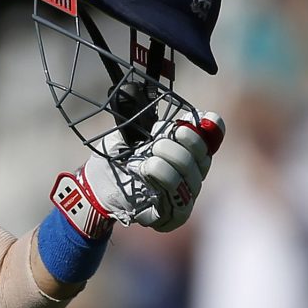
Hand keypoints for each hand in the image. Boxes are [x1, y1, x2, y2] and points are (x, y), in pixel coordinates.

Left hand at [51, 111, 224, 236]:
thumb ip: (135, 116)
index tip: (184, 124)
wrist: (95, 187)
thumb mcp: (123, 133)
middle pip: (202, 157)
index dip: (206, 129)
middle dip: (179, 147)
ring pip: (191, 180)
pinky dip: (162, 186)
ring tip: (147, 163)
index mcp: (187, 148)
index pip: (211, 137)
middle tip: (155, 143)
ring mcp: (185, 195)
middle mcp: (192, 172)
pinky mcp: (174, 216)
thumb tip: (133, 90)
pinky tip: (147, 177)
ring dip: (167, 167)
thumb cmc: (114, 159)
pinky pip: (179, 204)